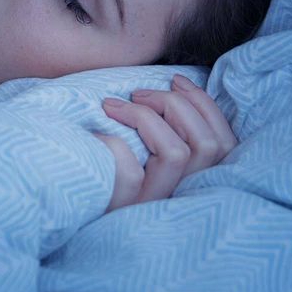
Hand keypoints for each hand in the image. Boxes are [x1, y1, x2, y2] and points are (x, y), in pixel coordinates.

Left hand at [92, 74, 236, 212]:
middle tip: (137, 95)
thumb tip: (177, 88)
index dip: (204, 104)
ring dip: (145, 118)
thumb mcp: (146, 150)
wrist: (66, 207)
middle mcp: (182, 197)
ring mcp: (154, 206)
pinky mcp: (124, 211)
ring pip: (176, 154)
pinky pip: (131, 172)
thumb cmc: (108, 166)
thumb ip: (171, 130)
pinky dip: (115, 145)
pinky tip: (96, 136)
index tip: (176, 81)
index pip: (224, 143)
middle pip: (208, 146)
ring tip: (114, 107)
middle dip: (174, 105)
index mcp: (195, 180)